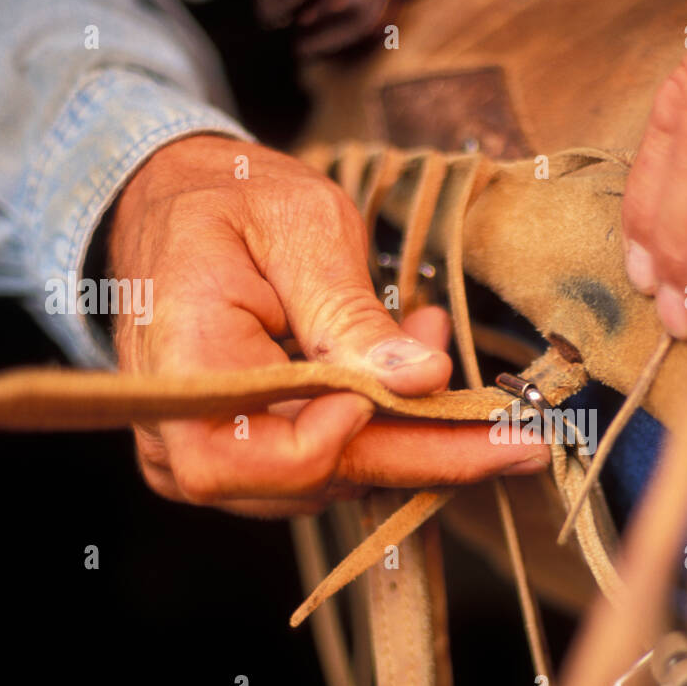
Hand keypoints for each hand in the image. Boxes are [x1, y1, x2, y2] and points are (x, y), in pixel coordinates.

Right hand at [108, 135, 546, 515]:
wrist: (173, 207)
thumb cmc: (232, 201)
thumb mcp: (302, 227)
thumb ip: (353, 311)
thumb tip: (424, 378)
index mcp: (183, 364)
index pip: (274, 456)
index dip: (356, 436)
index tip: (424, 385)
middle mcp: (176, 433)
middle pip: (314, 481)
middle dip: (423, 450)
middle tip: (513, 426)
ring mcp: (199, 457)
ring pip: (326, 484)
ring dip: (405, 435)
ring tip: (433, 345)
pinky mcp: (233, 461)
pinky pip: (319, 471)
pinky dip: (377, 434)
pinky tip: (405, 376)